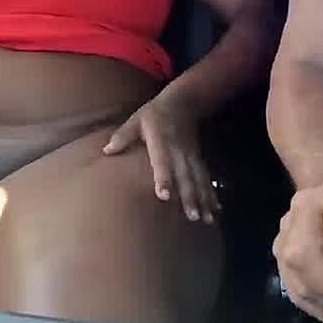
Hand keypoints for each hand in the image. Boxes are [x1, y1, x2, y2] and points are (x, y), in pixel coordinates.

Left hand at [102, 96, 219, 223]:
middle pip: (185, 175)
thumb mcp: (137, 120)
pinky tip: (216, 209)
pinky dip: (211, 194)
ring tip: (207, 219)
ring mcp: (190, 155)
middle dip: (190, 196)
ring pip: (198, 179)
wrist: (184, 102)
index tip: (165, 196)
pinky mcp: (197, 158)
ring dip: (204, 199)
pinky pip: (205, 178)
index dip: (164, 178)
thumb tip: (106, 151)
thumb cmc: (155, 113)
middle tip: (193, 217)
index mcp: (161, 141)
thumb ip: (123, 136)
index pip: (162, 161)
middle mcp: (179, 150)